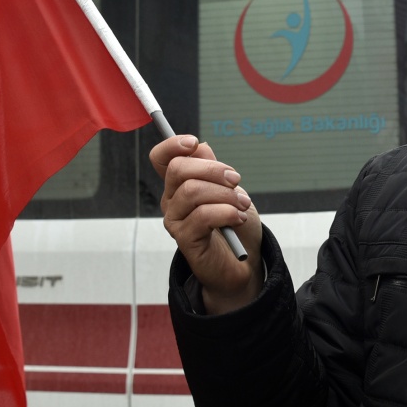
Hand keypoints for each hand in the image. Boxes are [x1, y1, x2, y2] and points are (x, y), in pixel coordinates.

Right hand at [150, 135, 263, 314]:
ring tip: (243, 204)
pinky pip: (203, 215)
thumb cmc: (235, 225)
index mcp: (180, 185)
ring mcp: (176, 220)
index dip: (172, 145)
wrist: (245, 263)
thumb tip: (200, 146)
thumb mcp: (230, 190)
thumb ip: (213, 169)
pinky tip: (238, 218)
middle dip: (212, 169)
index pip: (161, 158)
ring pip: (192, 191)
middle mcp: (172, 201)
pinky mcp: (185, 239)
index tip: (193, 143)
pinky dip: (226, 212)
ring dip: (225, 194)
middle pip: (178, 169)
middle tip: (236, 180)